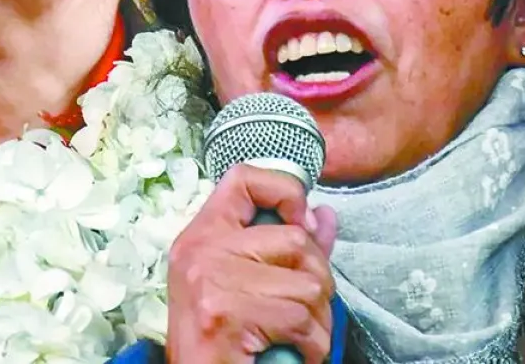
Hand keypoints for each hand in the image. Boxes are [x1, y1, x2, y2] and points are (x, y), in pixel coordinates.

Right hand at [167, 164, 337, 363]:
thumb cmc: (222, 340)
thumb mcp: (247, 282)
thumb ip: (287, 248)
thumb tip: (324, 215)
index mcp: (202, 235)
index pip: (242, 178)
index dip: (284, 190)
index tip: (301, 223)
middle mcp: (200, 251)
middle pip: (295, 238)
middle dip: (317, 277)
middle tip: (305, 307)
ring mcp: (210, 283)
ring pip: (308, 283)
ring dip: (318, 319)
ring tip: (299, 335)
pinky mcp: (225, 317)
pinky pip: (301, 319)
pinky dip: (313, 345)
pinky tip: (296, 353)